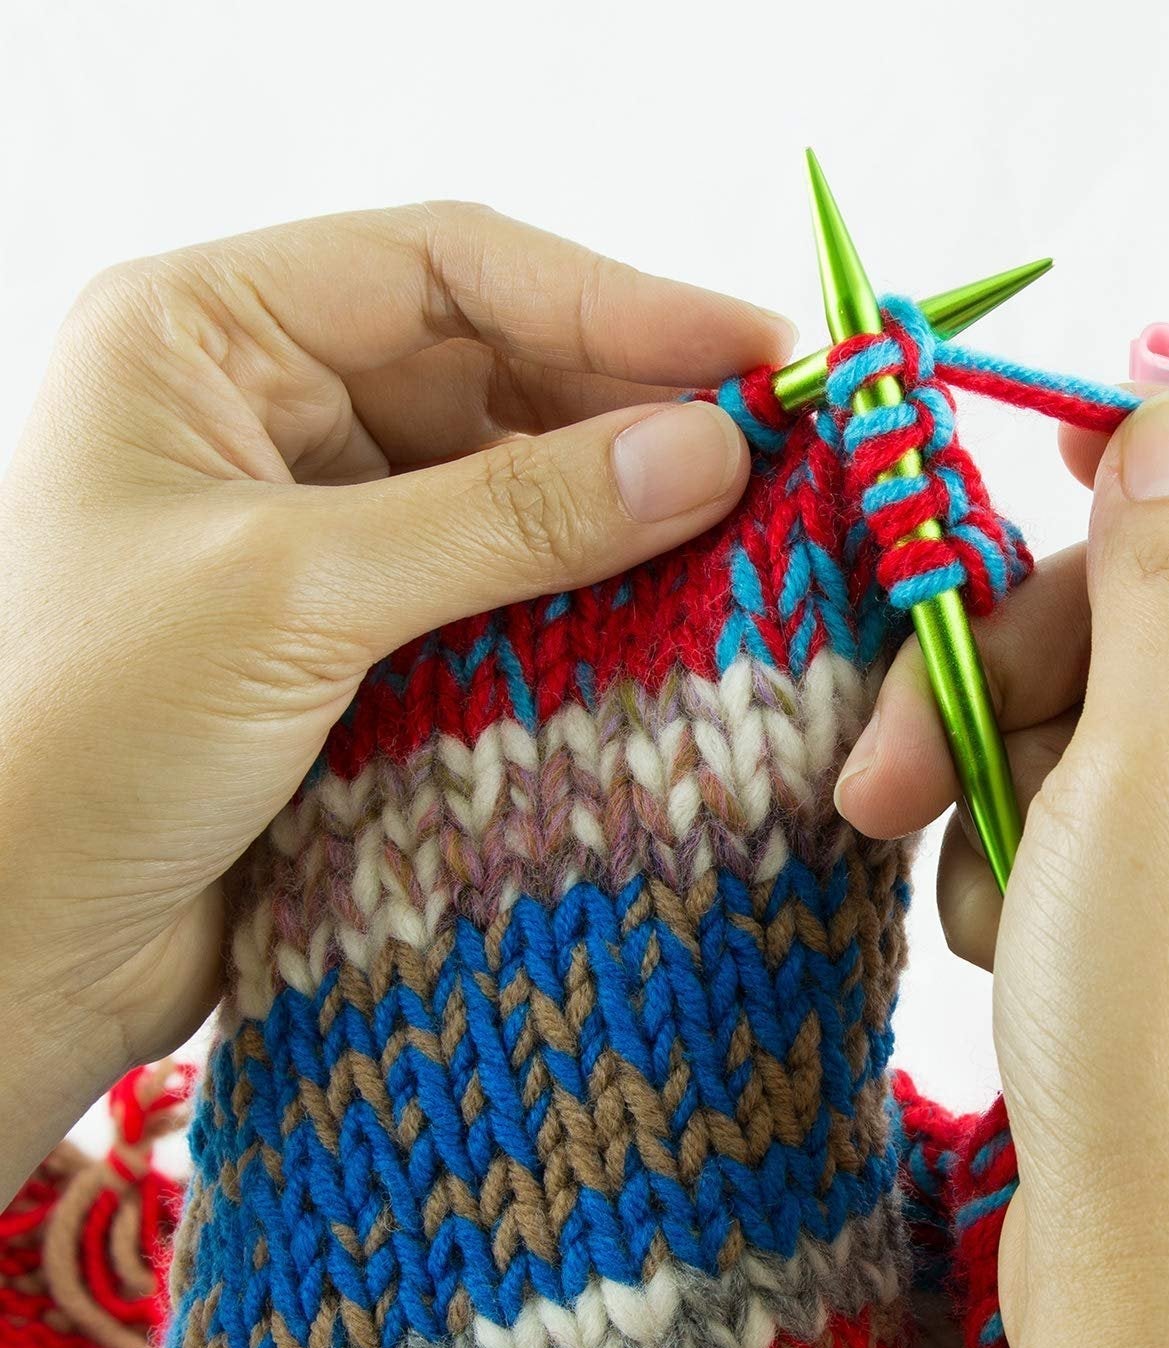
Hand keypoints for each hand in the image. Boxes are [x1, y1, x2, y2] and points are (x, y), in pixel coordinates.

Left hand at [0, 203, 791, 1191]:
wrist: (14, 942)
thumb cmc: (80, 738)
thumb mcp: (300, 594)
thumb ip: (511, 516)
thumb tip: (708, 452)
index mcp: (204, 334)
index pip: (444, 266)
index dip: (612, 300)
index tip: (754, 352)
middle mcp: (264, 407)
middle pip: (491, 365)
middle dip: (629, 405)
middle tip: (776, 451)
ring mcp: (317, 521)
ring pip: (507, 476)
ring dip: (618, 504)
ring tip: (745, 530)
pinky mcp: (360, 627)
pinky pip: (500, 577)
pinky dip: (583, 589)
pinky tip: (668, 604)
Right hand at [837, 393, 1168, 1347]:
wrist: (1168, 1285)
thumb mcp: (1164, 747)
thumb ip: (1167, 564)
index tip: (1088, 465)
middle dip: (1027, 647)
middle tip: (905, 736)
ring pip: (1110, 705)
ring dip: (996, 758)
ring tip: (934, 854)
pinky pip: (1091, 809)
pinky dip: (1021, 846)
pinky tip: (997, 931)